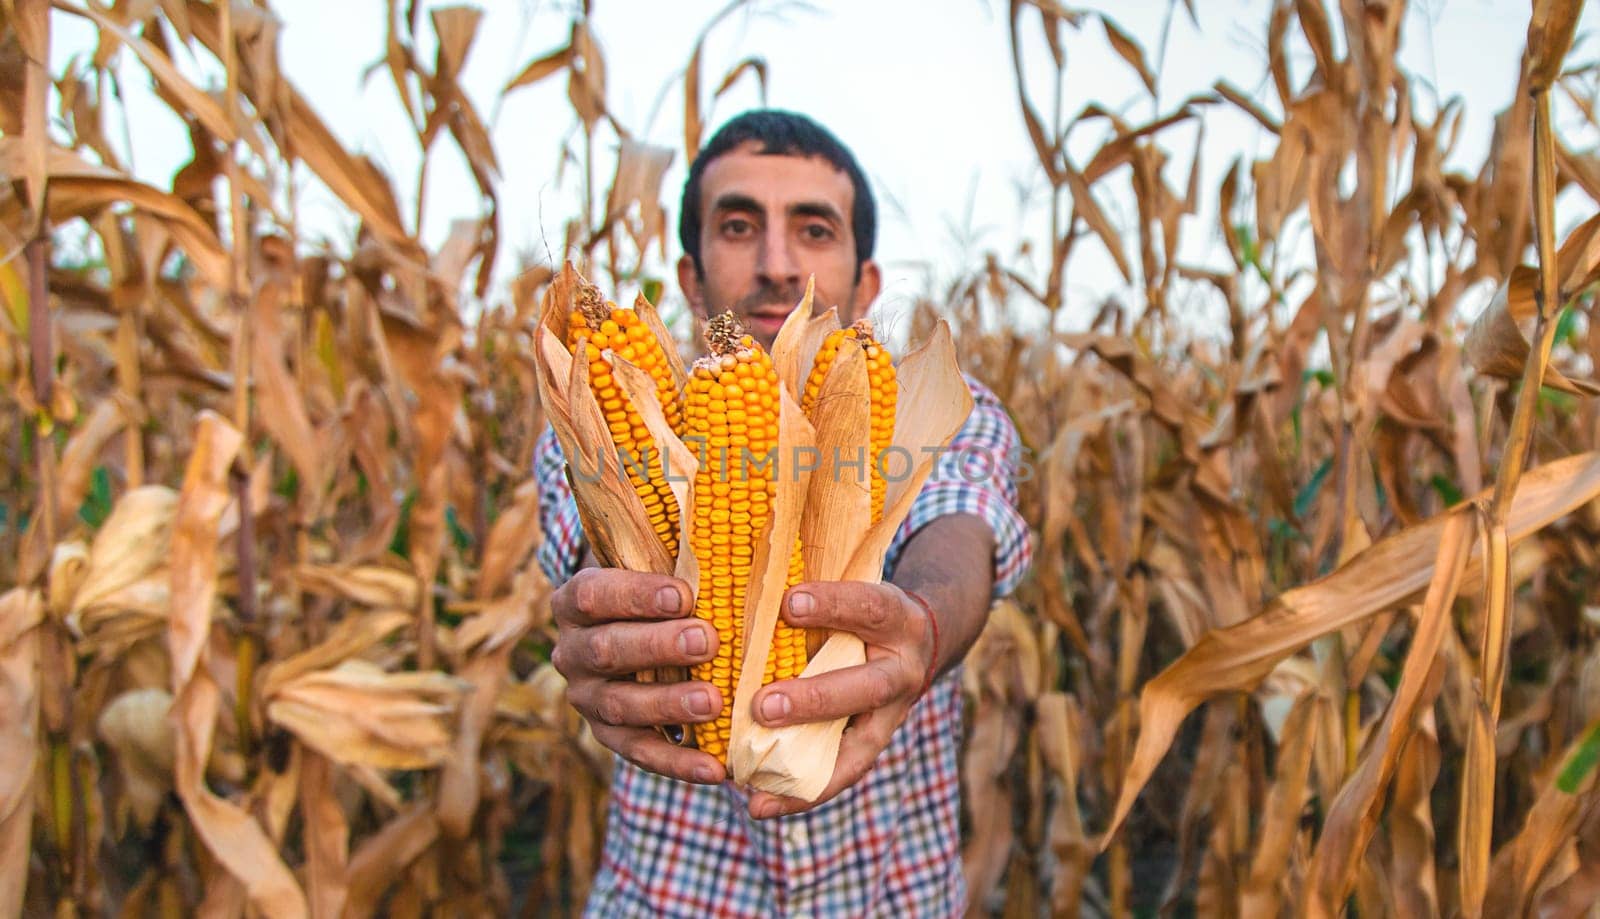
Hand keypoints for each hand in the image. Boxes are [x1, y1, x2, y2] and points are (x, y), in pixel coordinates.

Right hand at [550, 567, 727, 783]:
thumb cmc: (660, 588)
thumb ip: (679, 550)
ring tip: (714, 702)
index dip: (636, 595)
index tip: (684, 594)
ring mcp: (587, 698)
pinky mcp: (609, 735)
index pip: (595, 595)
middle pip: (608, 650)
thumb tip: (724, 521)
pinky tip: (714, 768)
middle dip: (659, 647)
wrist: (635, 629)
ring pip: (621, 705)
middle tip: (707, 641)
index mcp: (577, 601)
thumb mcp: (658, 562)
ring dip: (668, 704)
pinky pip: (640, 753)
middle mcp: (573, 651)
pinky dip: (677, 763)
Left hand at [744, 581, 936, 817]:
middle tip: (763, 705)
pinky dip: (801, 794)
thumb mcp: (855, 584)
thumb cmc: (864, 605)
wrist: (920, 638)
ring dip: (805, 765)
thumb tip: (744, 579)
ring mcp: (893, 714)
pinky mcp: (874, 744)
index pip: (868, 607)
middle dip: (815, 699)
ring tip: (754, 779)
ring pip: (858, 747)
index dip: (832, 605)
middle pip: (867, 688)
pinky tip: (759, 804)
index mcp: (897, 618)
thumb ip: (813, 590)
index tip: (788, 602)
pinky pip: (841, 774)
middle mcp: (902, 670)